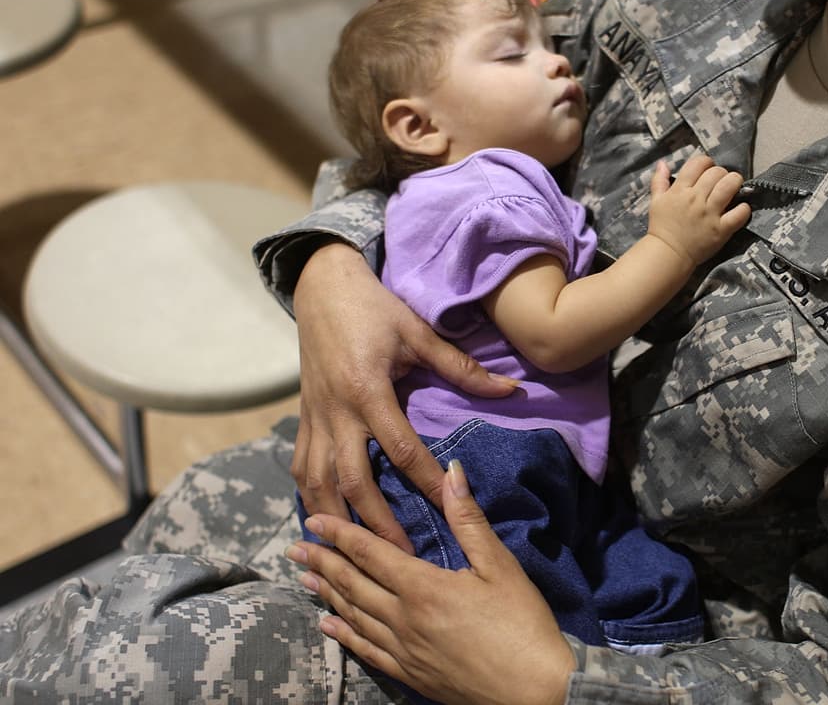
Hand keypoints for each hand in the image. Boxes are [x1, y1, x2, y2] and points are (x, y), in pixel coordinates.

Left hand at [286, 461, 574, 704]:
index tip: (313, 519)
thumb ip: (469, 519)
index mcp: (424, 587)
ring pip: (354, 617)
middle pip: (353, 585)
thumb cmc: (522, 624)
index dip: (339, 534)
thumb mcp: (500, 565)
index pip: (370, 553)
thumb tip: (451, 472)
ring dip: (327, 595)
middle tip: (294, 549)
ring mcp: (404, 650)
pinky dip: (344, 635)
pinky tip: (329, 625)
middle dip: (322, 563)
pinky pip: (366, 651)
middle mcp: (404, 618)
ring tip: (304, 579)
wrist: (533, 691)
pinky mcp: (411, 675)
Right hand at [292, 242, 518, 551]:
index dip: (424, 482)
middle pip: (352, 480)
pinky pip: (302, 468)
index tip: (446, 512)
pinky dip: (310, 498)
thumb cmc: (375, 308)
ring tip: (354, 556)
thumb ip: (462, 368)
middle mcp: (336, 412)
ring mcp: (314, 418)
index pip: (400, 448)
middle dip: (375, 522)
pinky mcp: (303, 418)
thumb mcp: (419, 333)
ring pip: (317, 482)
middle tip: (402, 556)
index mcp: (367, 391)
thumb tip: (510, 390)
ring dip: (335, 520)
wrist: (322, 287)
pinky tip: (323, 521)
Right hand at [646, 155, 749, 266]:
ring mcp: (710, 214)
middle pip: (717, 172)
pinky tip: (740, 208)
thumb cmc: (662, 227)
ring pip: (730, 186)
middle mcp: (696, 199)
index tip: (708, 170)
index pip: (698, 163)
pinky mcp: (721, 229)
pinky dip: (744, 208)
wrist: (668, 254)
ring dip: (735, 183)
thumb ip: (659, 180)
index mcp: (680, 190)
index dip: (706, 162)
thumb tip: (664, 163)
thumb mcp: (656, 201)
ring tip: (734, 188)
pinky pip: (739, 213)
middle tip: (721, 181)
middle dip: (721, 173)